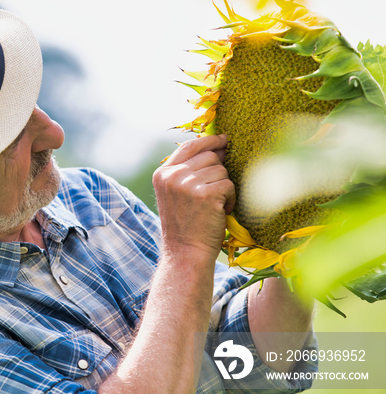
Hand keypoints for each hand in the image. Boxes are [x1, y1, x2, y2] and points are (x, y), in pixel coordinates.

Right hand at [153, 134, 235, 256]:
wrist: (186, 253)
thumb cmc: (186, 225)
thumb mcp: (176, 194)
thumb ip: (188, 171)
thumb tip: (219, 147)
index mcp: (162, 174)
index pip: (189, 146)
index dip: (209, 141)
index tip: (224, 140)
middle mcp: (173, 176)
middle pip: (210, 156)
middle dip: (218, 173)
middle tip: (213, 194)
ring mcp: (188, 184)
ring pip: (222, 170)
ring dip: (224, 188)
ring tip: (214, 206)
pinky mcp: (205, 194)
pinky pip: (229, 184)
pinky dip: (231, 199)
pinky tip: (220, 212)